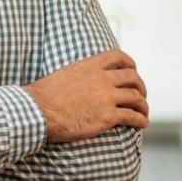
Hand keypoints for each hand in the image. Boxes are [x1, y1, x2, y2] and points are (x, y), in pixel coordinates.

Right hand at [24, 49, 149, 142]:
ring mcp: (106, 97)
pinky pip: (131, 116)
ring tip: (144, 112)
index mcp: (90, 66)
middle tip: (141, 95)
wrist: (38, 112)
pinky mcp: (107, 116)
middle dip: (140, 86)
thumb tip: (81, 81)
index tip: (133, 71)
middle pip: (132, 77)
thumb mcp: (64, 74)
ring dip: (143, 105)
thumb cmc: (44, 96)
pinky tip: (142, 124)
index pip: (118, 56)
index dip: (130, 64)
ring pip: (136, 98)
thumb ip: (79, 74)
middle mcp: (102, 79)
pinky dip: (140, 120)